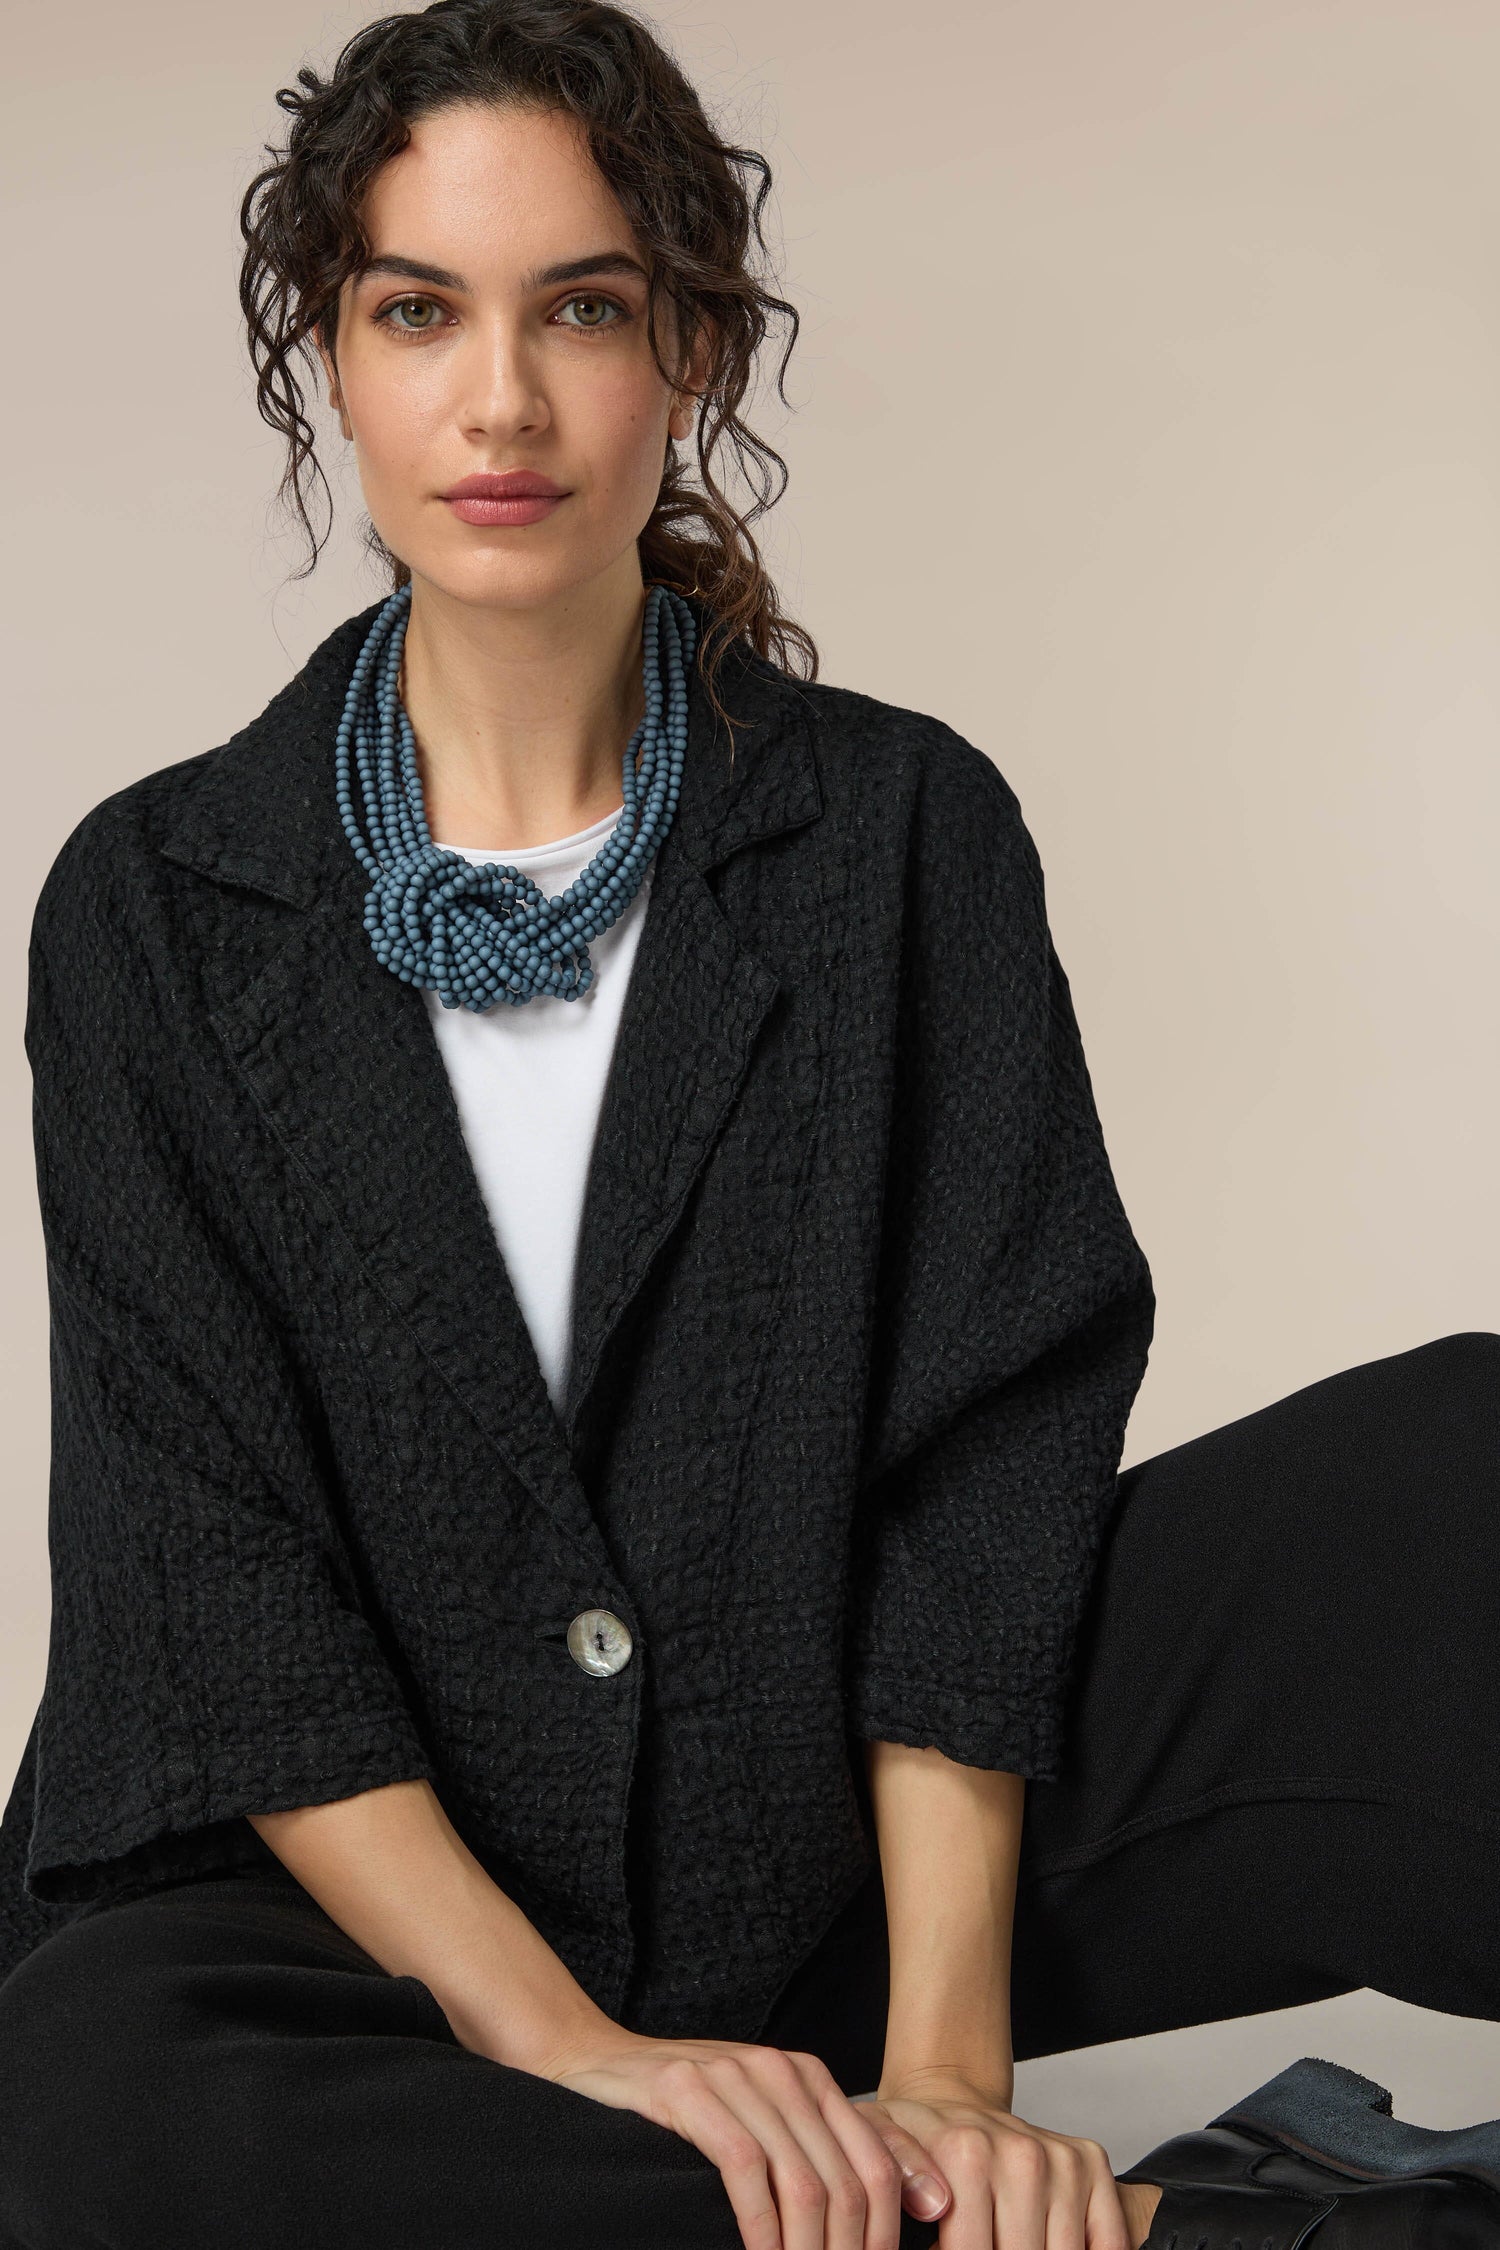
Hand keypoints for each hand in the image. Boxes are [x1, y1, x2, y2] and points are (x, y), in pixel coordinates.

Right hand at [538, 2023, 958, 2248]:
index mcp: (810, 2077)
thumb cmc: (684, 2108)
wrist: (594, 2062)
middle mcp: (782, 2070)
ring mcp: (736, 2076)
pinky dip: (760, 2228)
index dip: (885, 2234)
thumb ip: (825, 2154)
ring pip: (802, 2181)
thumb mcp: (763, 2122)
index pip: (875, 2162)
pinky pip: (745, 2169)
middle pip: (845, 2180)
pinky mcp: (689, 2091)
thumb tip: (924, 2203)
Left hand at [862, 2069, 1141, 2248]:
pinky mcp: (1092, 2164)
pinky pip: (1108, 2243)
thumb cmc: (916, 2138)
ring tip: (1000, 2238)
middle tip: (980, 2242)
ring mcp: (1062, 2160)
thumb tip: (935, 2202)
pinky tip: (1044, 2242)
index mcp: (967, 2154)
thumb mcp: (880, 2146)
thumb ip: (897, 2171)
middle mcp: (1022, 2155)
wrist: (949, 2098)